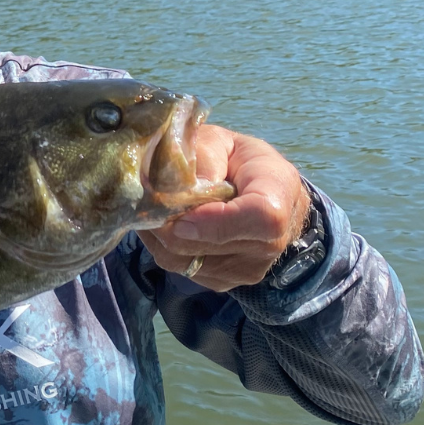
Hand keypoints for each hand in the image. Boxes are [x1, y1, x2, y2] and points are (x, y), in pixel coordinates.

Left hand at [140, 126, 310, 291]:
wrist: (262, 195)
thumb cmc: (238, 162)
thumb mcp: (221, 142)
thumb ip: (204, 157)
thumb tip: (182, 189)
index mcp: (279, 196)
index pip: (259, 218)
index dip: (215, 220)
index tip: (179, 210)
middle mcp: (271, 243)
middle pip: (209, 245)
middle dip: (169, 223)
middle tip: (145, 200)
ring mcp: (247, 269)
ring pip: (185, 261)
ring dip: (160, 236)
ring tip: (152, 209)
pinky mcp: (224, 282)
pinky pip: (181, 270)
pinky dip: (164, 247)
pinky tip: (164, 224)